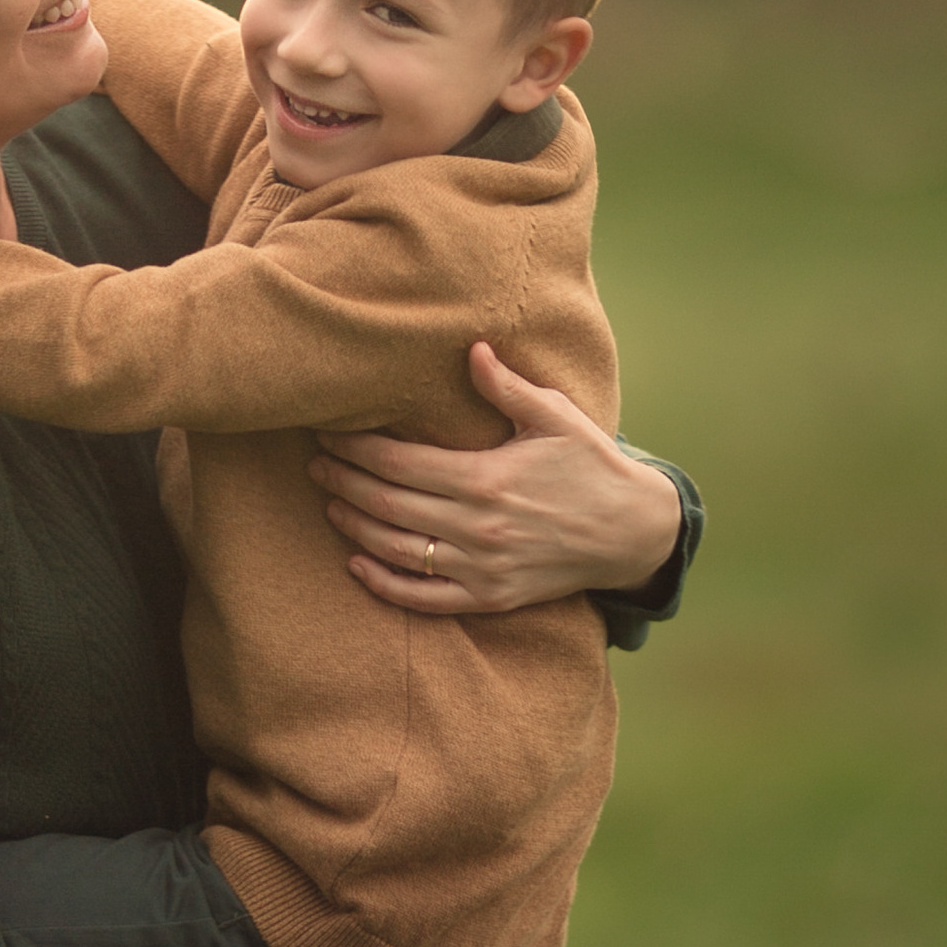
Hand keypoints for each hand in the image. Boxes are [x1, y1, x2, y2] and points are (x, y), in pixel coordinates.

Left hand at [309, 342, 683, 614]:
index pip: (398, 463)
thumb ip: (507, 386)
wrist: (632, 532)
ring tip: (328, 502)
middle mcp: (477, 526)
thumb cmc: (590, 465)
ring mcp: (481, 567)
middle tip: (314, 464)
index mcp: (486, 478)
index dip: (355, 449)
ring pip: (397, 549)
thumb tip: (471, 349)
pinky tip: (356, 562)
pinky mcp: (489, 597)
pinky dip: (383, 583)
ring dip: (355, 525)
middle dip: (343, 482)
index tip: (328, 433)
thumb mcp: (556, 416)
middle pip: (388, 504)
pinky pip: (423, 597)